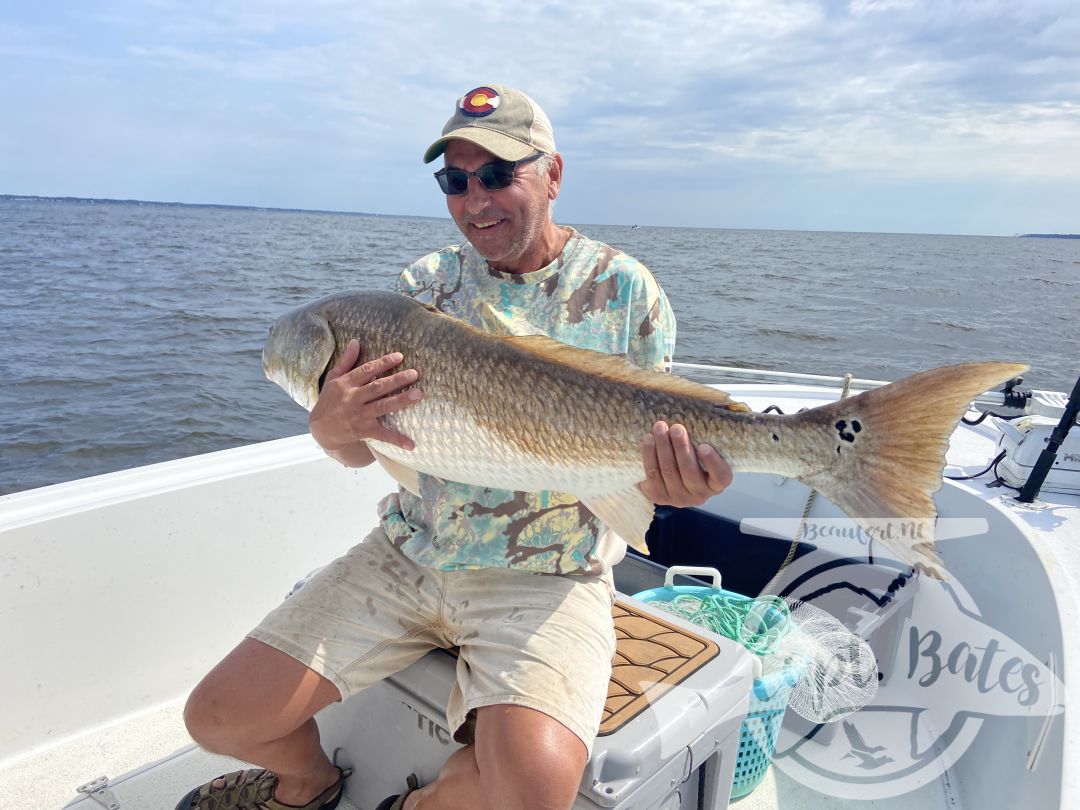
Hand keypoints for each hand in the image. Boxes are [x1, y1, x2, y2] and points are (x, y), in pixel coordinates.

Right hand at [308, 339, 422, 455]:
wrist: (320, 430)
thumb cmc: (329, 400)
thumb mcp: (333, 378)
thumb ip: (346, 361)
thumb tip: (355, 341)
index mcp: (346, 383)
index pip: (367, 370)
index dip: (383, 363)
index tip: (400, 357)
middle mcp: (352, 398)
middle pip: (377, 387)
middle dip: (397, 380)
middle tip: (415, 374)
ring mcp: (358, 415)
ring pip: (382, 406)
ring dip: (401, 401)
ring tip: (418, 394)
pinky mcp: (363, 431)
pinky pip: (382, 435)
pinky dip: (396, 439)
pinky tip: (411, 444)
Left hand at [638, 421, 731, 506]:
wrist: (669, 480)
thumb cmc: (692, 459)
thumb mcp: (703, 453)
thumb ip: (706, 440)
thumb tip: (708, 410)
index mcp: (716, 484)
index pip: (720, 476)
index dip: (713, 462)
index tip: (705, 446)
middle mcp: (699, 495)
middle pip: (689, 471)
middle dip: (681, 447)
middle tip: (676, 428)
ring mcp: (678, 498)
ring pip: (669, 471)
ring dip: (663, 446)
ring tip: (660, 427)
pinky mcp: (658, 496)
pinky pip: (653, 473)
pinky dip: (650, 454)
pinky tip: (649, 439)